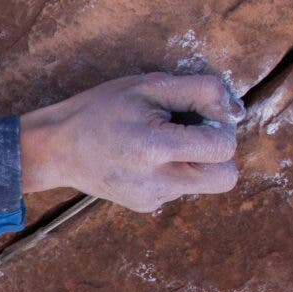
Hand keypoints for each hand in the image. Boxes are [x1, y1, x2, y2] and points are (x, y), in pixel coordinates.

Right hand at [18, 71, 243, 211]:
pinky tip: (145, 158)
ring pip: (205, 183)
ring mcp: (152, 199)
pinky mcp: (146, 206)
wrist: (55, 148)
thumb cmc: (102, 109)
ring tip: (162, 143)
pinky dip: (173, 171)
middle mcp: (156, 183)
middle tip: (193, 133)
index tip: (201, 114)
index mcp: (155, 149)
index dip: (221, 126)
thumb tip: (236, 110)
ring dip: (195, 161)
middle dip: (219, 154)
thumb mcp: (149, 85)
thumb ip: (200, 91)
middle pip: (226, 179)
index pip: (223, 148)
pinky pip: (181, 188)